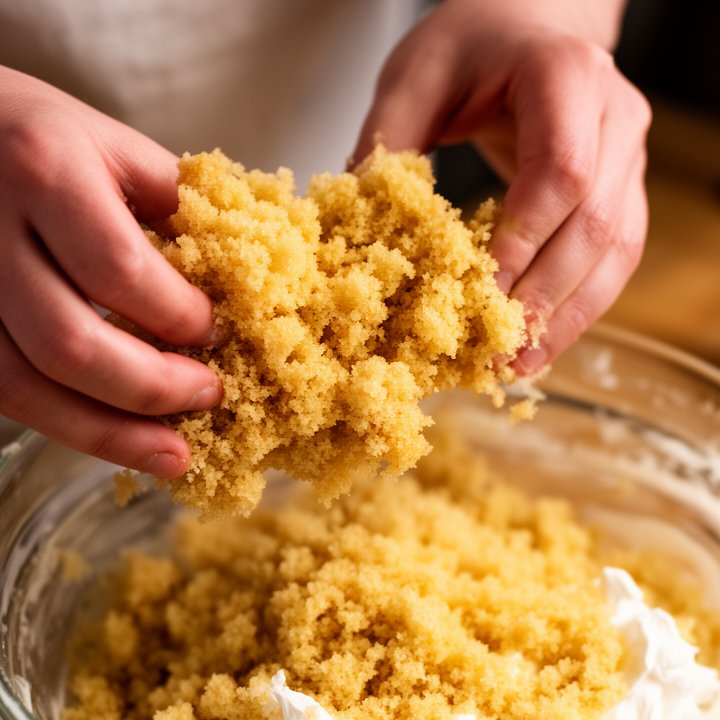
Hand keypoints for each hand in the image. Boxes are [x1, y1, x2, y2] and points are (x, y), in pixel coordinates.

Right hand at [0, 67, 222, 473]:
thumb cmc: (40, 134)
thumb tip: (245, 285)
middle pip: (69, 345)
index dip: (177, 317)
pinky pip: (9, 394)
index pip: (119, 271)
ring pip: (27, 386)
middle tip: (210, 396)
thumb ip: (174, 209)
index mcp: (45, 172)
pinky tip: (121, 440)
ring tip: (177, 456)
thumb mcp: (114, 146)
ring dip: (110, 435)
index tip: (218, 334)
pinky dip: (71, 426)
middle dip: (152, 388)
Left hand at [353, 0, 650, 373]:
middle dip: (543, 295)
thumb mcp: (415, 76)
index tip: (480, 292)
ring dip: (566, 318)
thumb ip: (388, 142)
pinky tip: (537, 348)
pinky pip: (616, 262)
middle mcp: (615, 116)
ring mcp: (630, 157)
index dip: (524, 238)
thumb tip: (351, 229)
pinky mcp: (628, 192)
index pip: (560, 170)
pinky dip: (578, 310)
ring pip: (617, 251)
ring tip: (515, 367)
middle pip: (595, 222)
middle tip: (493, 348)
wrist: (527, 28)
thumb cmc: (470, 49)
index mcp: (566, 75)